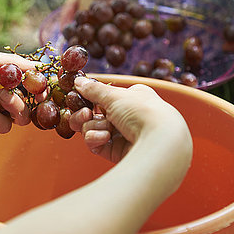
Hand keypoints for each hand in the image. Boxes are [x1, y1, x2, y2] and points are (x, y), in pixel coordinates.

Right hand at [70, 77, 191, 168]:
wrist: (158, 143)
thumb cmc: (142, 112)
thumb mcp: (115, 95)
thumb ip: (93, 90)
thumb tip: (78, 81)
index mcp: (132, 97)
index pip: (104, 97)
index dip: (88, 98)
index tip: (76, 98)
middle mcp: (127, 116)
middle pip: (94, 114)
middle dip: (84, 115)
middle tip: (84, 114)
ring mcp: (122, 135)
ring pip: (92, 129)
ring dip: (93, 127)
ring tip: (103, 128)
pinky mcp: (117, 152)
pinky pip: (96, 143)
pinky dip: (97, 139)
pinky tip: (105, 138)